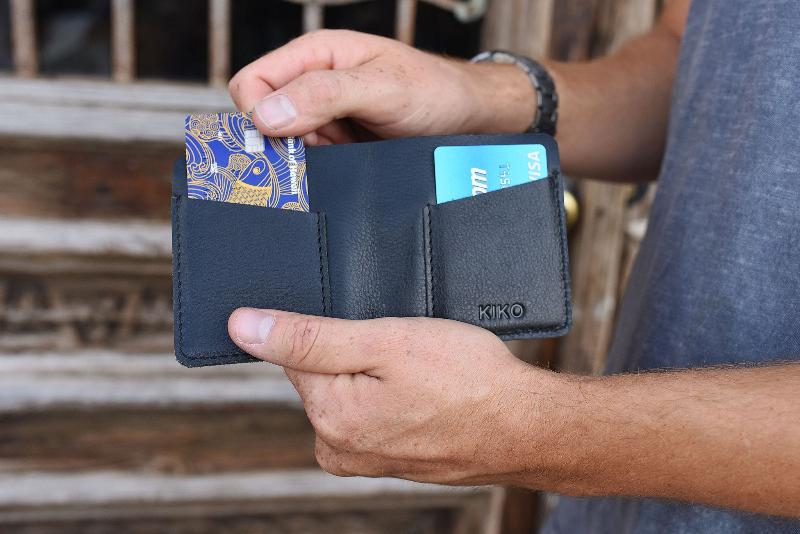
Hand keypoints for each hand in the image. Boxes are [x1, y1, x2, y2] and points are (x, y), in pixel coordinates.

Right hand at [228, 30, 535, 144]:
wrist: (471, 121)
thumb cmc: (436, 91)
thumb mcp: (382, 87)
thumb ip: (324, 94)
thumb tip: (267, 114)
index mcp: (315, 55)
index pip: (252, 84)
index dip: (259, 115)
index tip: (285, 139)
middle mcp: (314, 83)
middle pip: (264, 120)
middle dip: (285, 142)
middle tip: (325, 149)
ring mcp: (326, 116)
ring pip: (286, 146)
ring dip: (308, 159)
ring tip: (349, 152)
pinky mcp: (339, 144)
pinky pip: (311, 163)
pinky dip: (324, 170)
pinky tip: (352, 163)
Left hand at [228, 308, 560, 484]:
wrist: (528, 427)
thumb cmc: (469, 381)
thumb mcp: (384, 342)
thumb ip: (308, 336)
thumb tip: (242, 327)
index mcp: (329, 419)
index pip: (297, 351)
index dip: (335, 326)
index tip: (373, 324)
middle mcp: (340, 448)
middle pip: (325, 372)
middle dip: (358, 349)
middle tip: (407, 347)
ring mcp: (367, 458)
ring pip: (354, 389)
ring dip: (380, 371)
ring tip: (423, 371)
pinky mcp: (392, 458)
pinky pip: (378, 410)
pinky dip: (396, 393)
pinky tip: (428, 390)